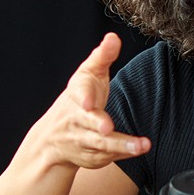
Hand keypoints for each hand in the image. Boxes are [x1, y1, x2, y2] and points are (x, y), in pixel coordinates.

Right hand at [38, 33, 149, 172]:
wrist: (52, 138)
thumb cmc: (80, 98)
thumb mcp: (87, 74)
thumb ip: (102, 56)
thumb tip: (113, 37)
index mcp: (77, 95)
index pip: (78, 94)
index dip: (83, 98)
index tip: (88, 103)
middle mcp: (76, 119)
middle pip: (89, 123)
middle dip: (98, 125)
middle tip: (108, 128)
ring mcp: (82, 140)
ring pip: (101, 145)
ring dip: (120, 146)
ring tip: (141, 145)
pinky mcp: (90, 157)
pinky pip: (108, 157)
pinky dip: (123, 154)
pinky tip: (138, 150)